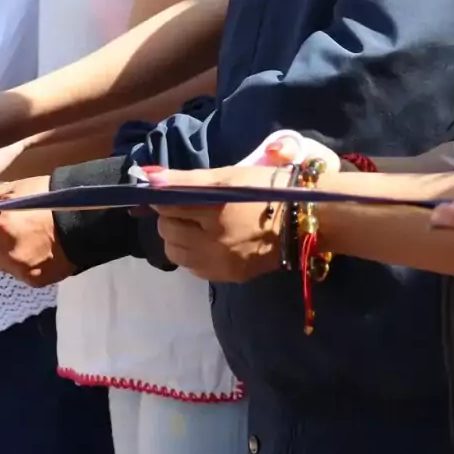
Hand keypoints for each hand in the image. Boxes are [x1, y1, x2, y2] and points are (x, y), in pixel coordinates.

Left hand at [0, 177, 73, 286]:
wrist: (92, 222)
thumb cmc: (51, 196)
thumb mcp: (14, 188)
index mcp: (2, 223)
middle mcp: (6, 252)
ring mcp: (19, 270)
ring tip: (0, 230)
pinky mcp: (32, 281)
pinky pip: (7, 268)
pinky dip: (5, 257)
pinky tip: (17, 245)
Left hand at [152, 166, 285, 282]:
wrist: (305, 220)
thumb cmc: (267, 188)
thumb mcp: (228, 175)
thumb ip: (185, 178)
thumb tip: (148, 176)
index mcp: (216, 210)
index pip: (167, 206)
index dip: (164, 198)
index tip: (169, 193)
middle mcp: (215, 241)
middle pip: (168, 230)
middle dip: (171, 217)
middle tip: (189, 208)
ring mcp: (221, 263)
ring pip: (176, 253)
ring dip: (178, 238)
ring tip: (197, 226)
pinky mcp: (228, 277)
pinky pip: (193, 269)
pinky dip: (193, 255)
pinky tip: (208, 242)